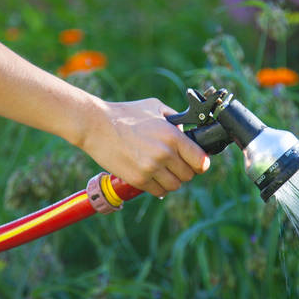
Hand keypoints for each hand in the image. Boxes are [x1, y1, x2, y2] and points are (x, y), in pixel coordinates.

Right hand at [79, 97, 209, 196]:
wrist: (96, 126)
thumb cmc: (126, 114)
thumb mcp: (155, 107)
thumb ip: (175, 119)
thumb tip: (187, 131)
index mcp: (173, 136)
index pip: (201, 161)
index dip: (201, 163)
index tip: (198, 162)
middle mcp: (164, 154)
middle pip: (188, 175)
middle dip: (185, 171)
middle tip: (176, 164)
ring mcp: (151, 169)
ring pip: (174, 186)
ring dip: (172, 180)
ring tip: (164, 171)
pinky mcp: (138, 180)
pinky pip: (159, 191)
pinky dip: (158, 187)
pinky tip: (153, 177)